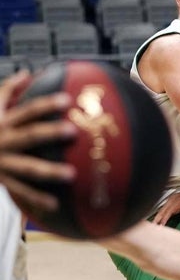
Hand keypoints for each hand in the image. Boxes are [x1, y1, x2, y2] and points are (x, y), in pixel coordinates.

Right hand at [0, 72, 76, 211]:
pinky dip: (37, 199)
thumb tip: (27, 74)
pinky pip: (21, 191)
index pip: (27, 109)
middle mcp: (2, 140)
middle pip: (30, 135)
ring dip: (49, 172)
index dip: (46, 104)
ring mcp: (2, 162)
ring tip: (72, 175)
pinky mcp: (1, 181)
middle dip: (50, 133)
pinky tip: (55, 204)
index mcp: (3, 122)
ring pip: (27, 167)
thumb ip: (6, 91)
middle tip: (73, 131)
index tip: (67, 100)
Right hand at [152, 186, 179, 226]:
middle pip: (162, 210)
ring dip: (158, 216)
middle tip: (152, 228)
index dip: (164, 220)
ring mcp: (171, 199)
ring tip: (153, 225)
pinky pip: (165, 207)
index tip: (160, 227)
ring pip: (162, 209)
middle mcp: (173, 199)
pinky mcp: (172, 200)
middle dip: (157, 219)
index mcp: (178, 201)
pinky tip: (159, 219)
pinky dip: (161, 213)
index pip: (168, 212)